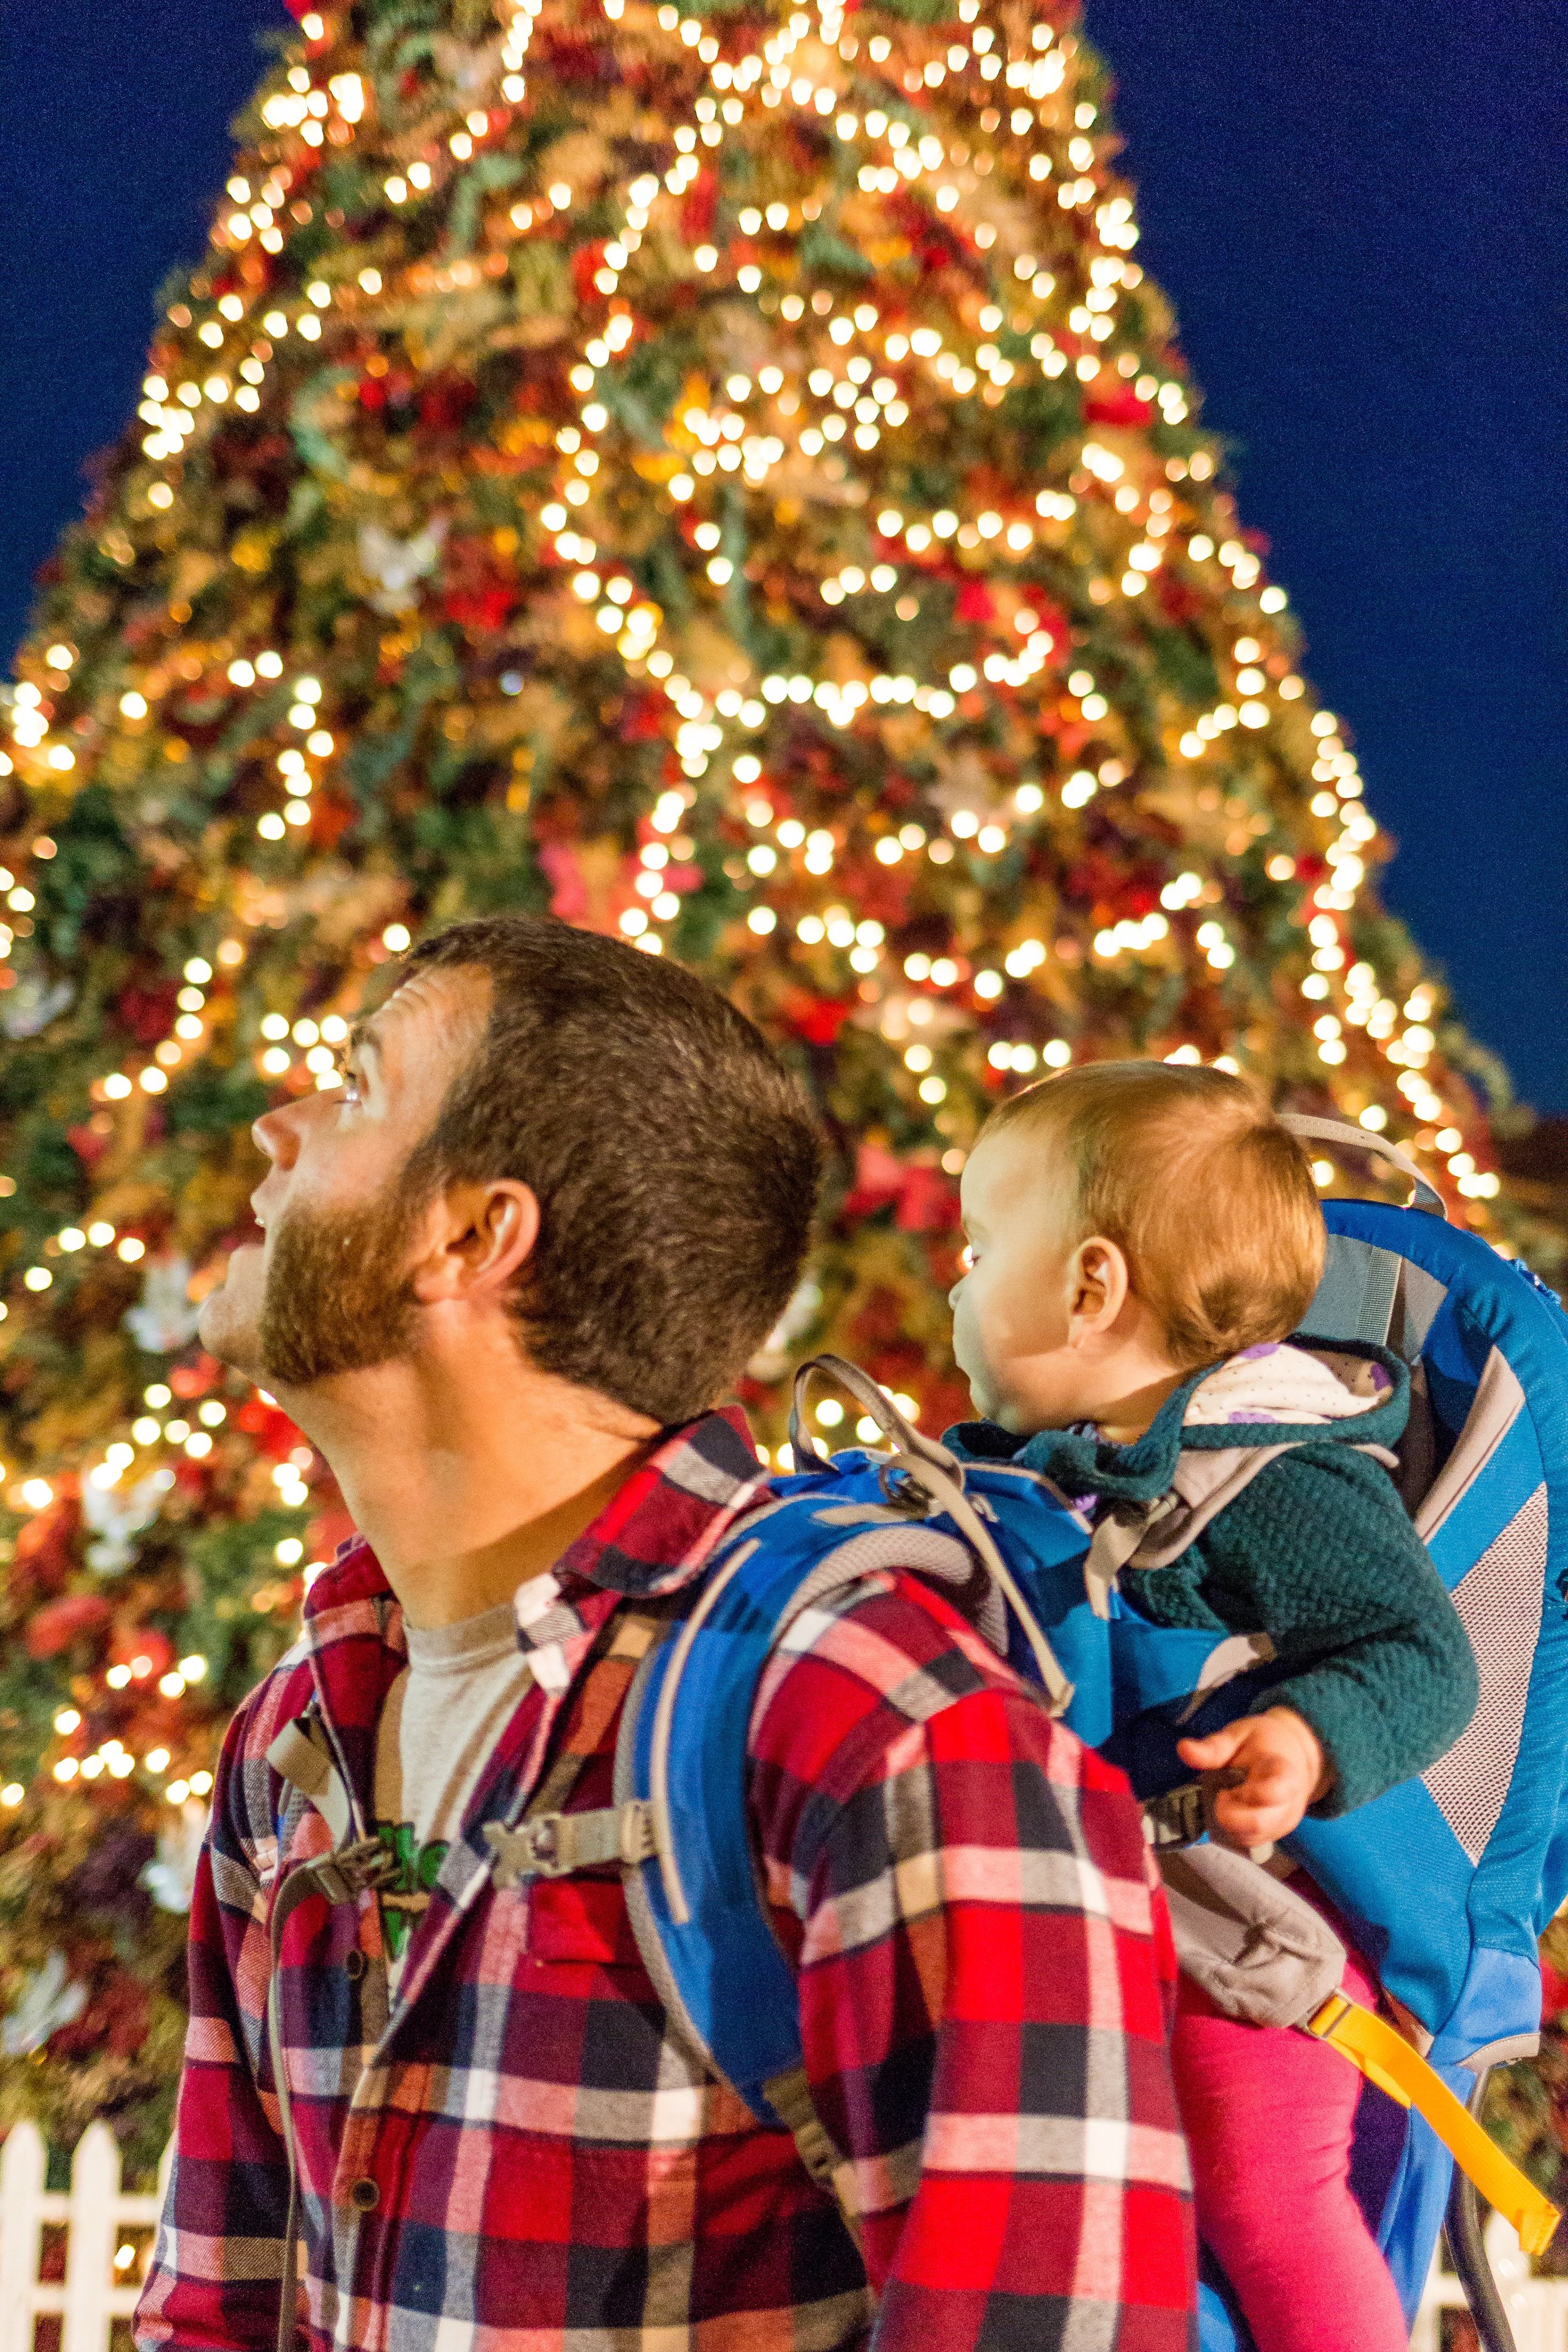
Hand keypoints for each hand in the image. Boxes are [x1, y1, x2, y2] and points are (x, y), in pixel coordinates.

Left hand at [1176, 1708, 1331, 1845]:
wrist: (1294, 1755)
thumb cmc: (1263, 1742)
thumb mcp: (1239, 1734)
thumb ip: (1214, 1746)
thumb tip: (1183, 1749)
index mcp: (1283, 1771)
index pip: (1275, 1791)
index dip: (1248, 1794)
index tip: (1228, 1787)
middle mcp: (1289, 1802)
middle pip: (1260, 1823)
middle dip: (1230, 1815)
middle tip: (1222, 1794)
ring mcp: (1284, 1820)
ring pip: (1253, 1836)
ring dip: (1231, 1823)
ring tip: (1230, 1798)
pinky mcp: (1276, 1833)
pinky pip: (1251, 1841)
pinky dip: (1235, 1830)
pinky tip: (1234, 1809)